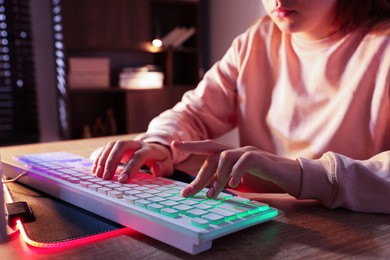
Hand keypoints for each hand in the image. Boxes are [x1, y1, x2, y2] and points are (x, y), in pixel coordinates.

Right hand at [92, 140, 173, 181]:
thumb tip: (156, 170)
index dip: (130, 168)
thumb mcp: (167, 165)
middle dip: (112, 161)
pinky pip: (107, 148)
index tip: (122, 181)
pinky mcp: (120, 146)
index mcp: (150, 149)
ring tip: (98, 175)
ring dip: (103, 159)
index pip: (139, 156)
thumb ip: (162, 168)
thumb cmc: (161, 160)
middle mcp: (137, 143)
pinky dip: (100, 157)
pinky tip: (96, 169)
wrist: (157, 148)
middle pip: (121, 145)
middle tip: (106, 177)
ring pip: (112, 145)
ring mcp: (128, 143)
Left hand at [172, 140, 301, 197]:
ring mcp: (249, 152)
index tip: (174, 145)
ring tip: (213, 195)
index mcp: (232, 154)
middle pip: (212, 154)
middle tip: (187, 192)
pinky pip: (244, 161)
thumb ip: (226, 180)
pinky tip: (234, 185)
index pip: (208, 148)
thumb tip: (207, 189)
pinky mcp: (261, 158)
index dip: (192, 145)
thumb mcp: (242, 180)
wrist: (292, 176)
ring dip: (216, 178)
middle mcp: (238, 150)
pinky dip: (236, 172)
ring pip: (225, 157)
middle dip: (198, 172)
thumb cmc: (266, 178)